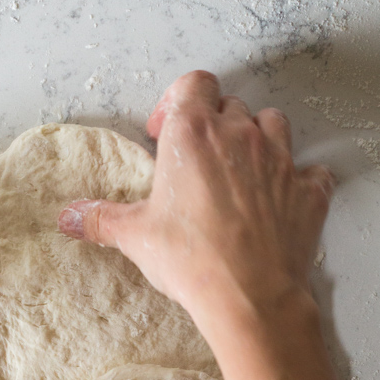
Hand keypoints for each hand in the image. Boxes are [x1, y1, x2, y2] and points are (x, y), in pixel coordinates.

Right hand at [58, 71, 332, 347]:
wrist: (250, 296)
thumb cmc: (190, 258)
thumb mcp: (134, 236)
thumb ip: (100, 219)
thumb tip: (68, 218)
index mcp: (194, 133)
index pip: (194, 83)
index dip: (178, 101)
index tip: (166, 133)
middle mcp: (240, 135)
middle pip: (231, 105)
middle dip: (215, 124)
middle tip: (199, 160)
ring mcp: (281, 160)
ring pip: (274, 124)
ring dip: (258, 139)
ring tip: (241, 171)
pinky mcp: (309, 190)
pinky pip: (312, 171)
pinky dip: (299, 180)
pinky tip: (284, 199)